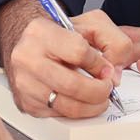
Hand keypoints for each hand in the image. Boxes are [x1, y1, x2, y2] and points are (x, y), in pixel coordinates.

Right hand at [3, 9, 132, 119]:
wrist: (30, 44)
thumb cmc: (60, 35)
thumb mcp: (92, 24)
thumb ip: (114, 42)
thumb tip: (114, 74)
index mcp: (41, 32)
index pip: (79, 52)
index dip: (99, 64)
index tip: (106, 69)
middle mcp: (27, 58)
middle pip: (73, 85)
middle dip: (99, 91)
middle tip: (107, 88)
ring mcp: (25, 83)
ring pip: (68, 106)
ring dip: (92, 106)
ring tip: (99, 98)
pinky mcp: (27, 103)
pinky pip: (59, 115)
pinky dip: (77, 112)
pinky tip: (81, 100)